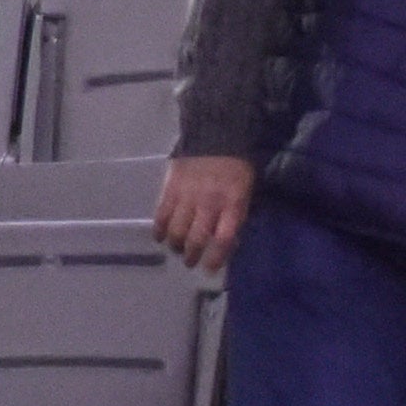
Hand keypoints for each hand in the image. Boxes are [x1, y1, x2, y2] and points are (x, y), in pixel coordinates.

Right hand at [152, 153, 250, 273]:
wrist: (215, 137)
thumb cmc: (236, 167)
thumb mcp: (246, 191)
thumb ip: (237, 214)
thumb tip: (227, 241)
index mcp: (232, 204)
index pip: (223, 239)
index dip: (216, 257)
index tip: (209, 268)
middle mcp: (209, 204)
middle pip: (196, 239)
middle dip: (192, 255)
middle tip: (190, 262)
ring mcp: (187, 197)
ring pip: (176, 231)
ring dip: (175, 245)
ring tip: (176, 249)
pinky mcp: (169, 190)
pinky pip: (161, 216)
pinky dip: (159, 230)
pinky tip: (160, 236)